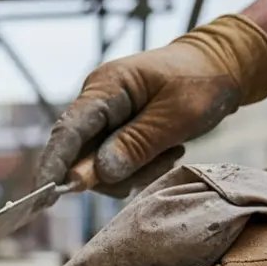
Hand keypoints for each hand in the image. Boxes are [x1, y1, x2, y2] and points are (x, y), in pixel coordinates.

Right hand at [35, 14, 266, 196]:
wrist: (220, 68)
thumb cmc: (202, 82)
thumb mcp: (177, 115)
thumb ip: (137, 144)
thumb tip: (98, 175)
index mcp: (107, 88)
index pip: (68, 131)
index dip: (54, 165)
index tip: (46, 197)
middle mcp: (96, 104)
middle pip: (81, 156)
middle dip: (114, 172)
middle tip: (160, 160)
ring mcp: (104, 120)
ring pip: (99, 167)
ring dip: (134, 171)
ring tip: (170, 152)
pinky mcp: (114, 134)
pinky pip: (114, 166)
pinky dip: (139, 169)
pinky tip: (165, 152)